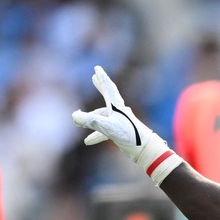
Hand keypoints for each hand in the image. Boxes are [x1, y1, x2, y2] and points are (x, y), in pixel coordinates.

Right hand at [71, 66, 182, 184]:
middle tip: (95, 78)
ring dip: (91, 119)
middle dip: (101, 87)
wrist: (145, 150)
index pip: (109, 89)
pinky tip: (87, 141)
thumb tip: (74, 116)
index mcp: (118, 107)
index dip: (102, 78)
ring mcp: (120, 122)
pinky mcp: (121, 133)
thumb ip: (89, 121)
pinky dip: (96, 135)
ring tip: (78, 123)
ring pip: (102, 117)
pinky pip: (105, 131)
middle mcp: (120, 112)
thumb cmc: (129, 136)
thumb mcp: (107, 127)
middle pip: (108, 97)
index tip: (97, 68)